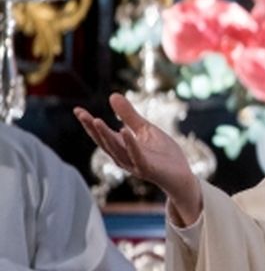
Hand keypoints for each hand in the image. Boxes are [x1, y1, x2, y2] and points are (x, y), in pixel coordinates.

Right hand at [74, 93, 202, 224]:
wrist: (182, 175)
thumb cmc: (163, 154)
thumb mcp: (145, 129)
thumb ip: (129, 115)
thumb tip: (112, 95)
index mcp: (122, 147)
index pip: (102, 135)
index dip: (89, 124)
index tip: (77, 110)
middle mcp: (124, 157)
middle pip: (105, 142)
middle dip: (92, 129)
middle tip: (82, 114)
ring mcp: (135, 164)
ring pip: (116, 150)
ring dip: (106, 136)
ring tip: (96, 121)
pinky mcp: (148, 169)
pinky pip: (136, 156)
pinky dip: (130, 144)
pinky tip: (123, 131)